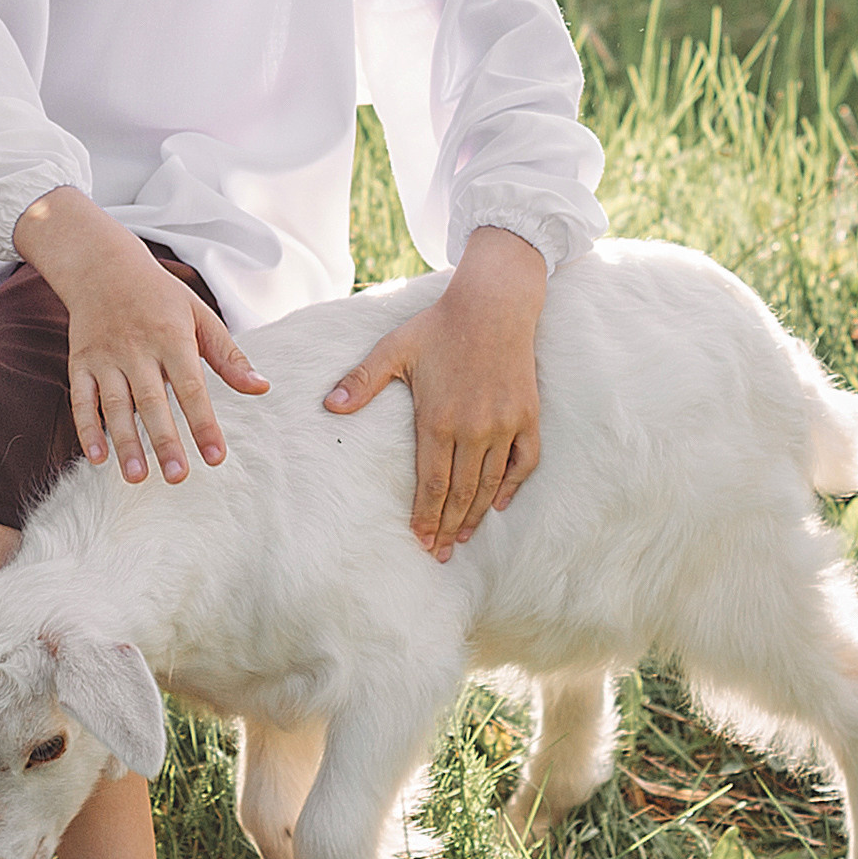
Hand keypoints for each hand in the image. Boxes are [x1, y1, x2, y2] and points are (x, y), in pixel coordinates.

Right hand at [15, 186, 268, 486]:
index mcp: (172, 337)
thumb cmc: (160, 296)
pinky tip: (97, 457)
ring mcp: (105, 356)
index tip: (216, 457)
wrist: (103, 266)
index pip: (191, 386)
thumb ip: (228, 356)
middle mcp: (137, 348)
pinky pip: (81, 399)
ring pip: (114, 405)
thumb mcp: (199, 315)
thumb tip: (262, 389)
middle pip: (151, 400)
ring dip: (125, 442)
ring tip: (138, 477)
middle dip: (164, 440)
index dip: (203, 423)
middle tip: (178, 477)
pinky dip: (86, 428)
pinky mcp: (80, 362)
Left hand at [325, 225, 546, 560]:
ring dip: (476, 515)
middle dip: (447, 527)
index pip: (432, 484)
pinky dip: (512, 486)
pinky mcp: (527, 417)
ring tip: (461, 538)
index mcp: (438, 419)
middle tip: (438, 553)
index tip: (419, 540)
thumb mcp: (394, 348)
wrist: (494, 304)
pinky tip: (499, 503)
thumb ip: (362, 380)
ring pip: (490, 484)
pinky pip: (523, 463)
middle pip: (460, 493)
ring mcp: (504, 425)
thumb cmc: (438, 326)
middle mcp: (473, 429)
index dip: (425, 516)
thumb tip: (330, 406)